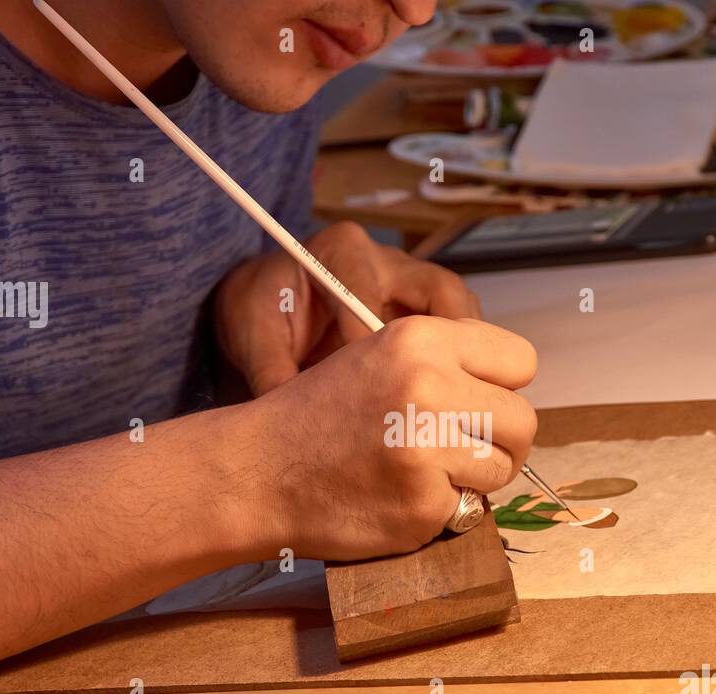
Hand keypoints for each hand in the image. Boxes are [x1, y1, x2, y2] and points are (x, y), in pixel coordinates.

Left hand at [215, 221, 481, 395]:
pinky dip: (456, 363)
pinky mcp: (420, 311)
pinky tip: (445, 400)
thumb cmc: (261, 312)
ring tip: (455, 399)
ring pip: (457, 311)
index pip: (372, 293)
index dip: (376, 343)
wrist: (265, 305)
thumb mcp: (252, 338)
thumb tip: (295, 419)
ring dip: (463, 354)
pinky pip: (454, 332)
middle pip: (441, 290)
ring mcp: (409, 284)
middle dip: (452, 340)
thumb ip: (271, 373)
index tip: (374, 387)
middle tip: (445, 389)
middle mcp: (385, 260)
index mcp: (340, 251)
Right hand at [244, 314, 537, 560]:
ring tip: (423, 473)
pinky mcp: (422, 503)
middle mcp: (428, 386)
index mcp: (421, 339)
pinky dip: (440, 511)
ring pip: (503, 468)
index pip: (521, 360)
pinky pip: (468, 509)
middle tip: (460, 451)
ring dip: (474, 479)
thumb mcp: (378, 356)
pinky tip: (397, 498)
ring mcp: (427, 448)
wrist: (257, 472)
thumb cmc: (318, 417)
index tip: (477, 404)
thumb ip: (446, 362)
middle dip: (499, 441)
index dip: (502, 387)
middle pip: (523, 420)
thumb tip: (512, 390)